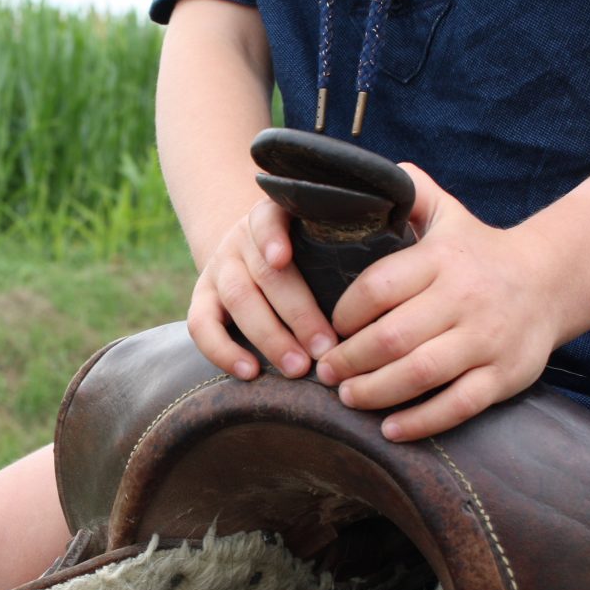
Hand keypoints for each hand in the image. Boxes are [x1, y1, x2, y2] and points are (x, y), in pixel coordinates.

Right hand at [187, 200, 339, 379]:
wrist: (256, 255)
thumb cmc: (311, 252)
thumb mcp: (323, 237)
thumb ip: (348, 244)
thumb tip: (389, 269)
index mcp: (275, 217)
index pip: (267, 218)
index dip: (271, 237)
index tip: (281, 259)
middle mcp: (242, 240)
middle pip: (264, 273)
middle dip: (297, 314)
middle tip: (325, 348)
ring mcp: (219, 268)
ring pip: (238, 299)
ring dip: (270, 336)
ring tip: (298, 368)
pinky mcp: (202, 298)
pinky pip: (200, 325)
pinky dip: (222, 351)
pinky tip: (249, 372)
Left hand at [314, 164, 568, 441]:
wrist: (553, 280)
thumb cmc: (479, 252)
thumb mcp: (447, 214)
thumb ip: (409, 193)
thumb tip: (360, 176)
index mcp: (443, 260)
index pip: (378, 287)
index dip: (344, 313)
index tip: (329, 328)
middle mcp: (465, 298)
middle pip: (392, 336)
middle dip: (349, 360)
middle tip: (324, 372)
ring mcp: (487, 339)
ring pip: (420, 374)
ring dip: (374, 392)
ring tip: (347, 396)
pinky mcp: (506, 375)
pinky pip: (458, 405)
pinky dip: (420, 421)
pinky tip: (389, 429)